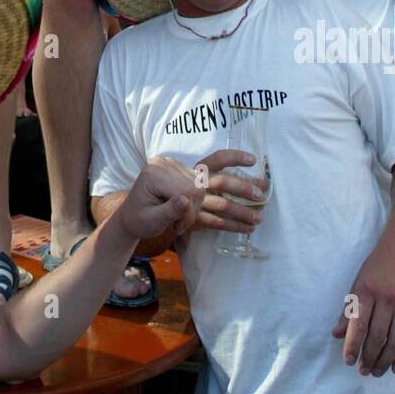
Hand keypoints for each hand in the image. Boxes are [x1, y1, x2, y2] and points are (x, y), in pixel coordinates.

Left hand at [117, 155, 205, 243]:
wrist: (131, 215)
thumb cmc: (139, 220)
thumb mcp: (152, 221)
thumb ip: (169, 211)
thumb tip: (186, 201)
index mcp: (153, 173)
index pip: (186, 191)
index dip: (188, 214)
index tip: (177, 228)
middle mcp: (162, 163)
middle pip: (195, 187)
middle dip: (191, 211)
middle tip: (178, 224)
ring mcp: (170, 162)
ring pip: (199, 186)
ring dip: (193, 206)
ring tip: (177, 217)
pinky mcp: (177, 167)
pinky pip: (197, 184)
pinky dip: (192, 199)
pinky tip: (180, 207)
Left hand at [118, 151, 266, 246]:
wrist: (130, 216)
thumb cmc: (137, 219)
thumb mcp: (148, 220)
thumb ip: (168, 211)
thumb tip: (187, 201)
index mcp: (159, 173)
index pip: (187, 191)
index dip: (189, 211)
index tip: (180, 227)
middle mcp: (172, 166)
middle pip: (210, 175)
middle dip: (237, 187)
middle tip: (260, 196)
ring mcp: (181, 170)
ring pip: (216, 173)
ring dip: (241, 182)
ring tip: (264, 189)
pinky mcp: (188, 177)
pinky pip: (213, 173)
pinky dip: (231, 172)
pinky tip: (246, 170)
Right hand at [190, 149, 268, 232]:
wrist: (162, 208)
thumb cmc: (188, 190)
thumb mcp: (199, 178)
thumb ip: (220, 178)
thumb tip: (258, 183)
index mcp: (199, 169)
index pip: (218, 159)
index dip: (235, 157)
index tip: (253, 160)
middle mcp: (196, 183)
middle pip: (222, 182)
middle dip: (243, 188)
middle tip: (260, 195)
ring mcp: (194, 202)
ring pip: (223, 205)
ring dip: (243, 212)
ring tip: (259, 217)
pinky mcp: (194, 219)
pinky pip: (218, 223)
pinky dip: (235, 226)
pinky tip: (248, 228)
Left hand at [332, 240, 394, 375]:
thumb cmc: (375, 268)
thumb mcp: (356, 283)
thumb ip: (348, 310)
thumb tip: (337, 334)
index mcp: (366, 291)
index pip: (358, 325)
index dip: (352, 346)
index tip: (348, 361)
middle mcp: (386, 299)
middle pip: (377, 337)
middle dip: (369, 357)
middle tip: (362, 371)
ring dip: (385, 361)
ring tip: (376, 371)